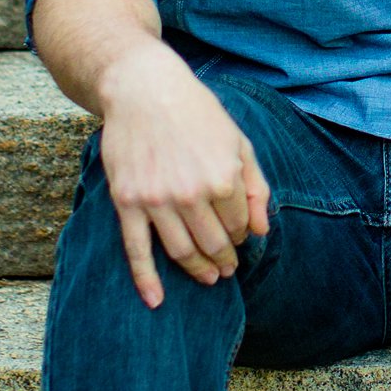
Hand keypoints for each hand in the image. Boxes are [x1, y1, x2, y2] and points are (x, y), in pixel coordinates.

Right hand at [98, 41, 270, 306]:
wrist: (143, 89)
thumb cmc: (196, 113)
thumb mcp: (237, 141)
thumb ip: (255, 187)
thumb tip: (262, 231)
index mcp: (223, 177)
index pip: (238, 226)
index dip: (241, 235)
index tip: (238, 236)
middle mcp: (191, 193)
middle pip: (213, 245)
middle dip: (224, 260)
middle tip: (227, 268)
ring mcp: (156, 200)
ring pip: (182, 252)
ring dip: (198, 271)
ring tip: (209, 278)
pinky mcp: (127, 202)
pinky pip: (137, 250)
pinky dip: (147, 280)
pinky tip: (156, 300)